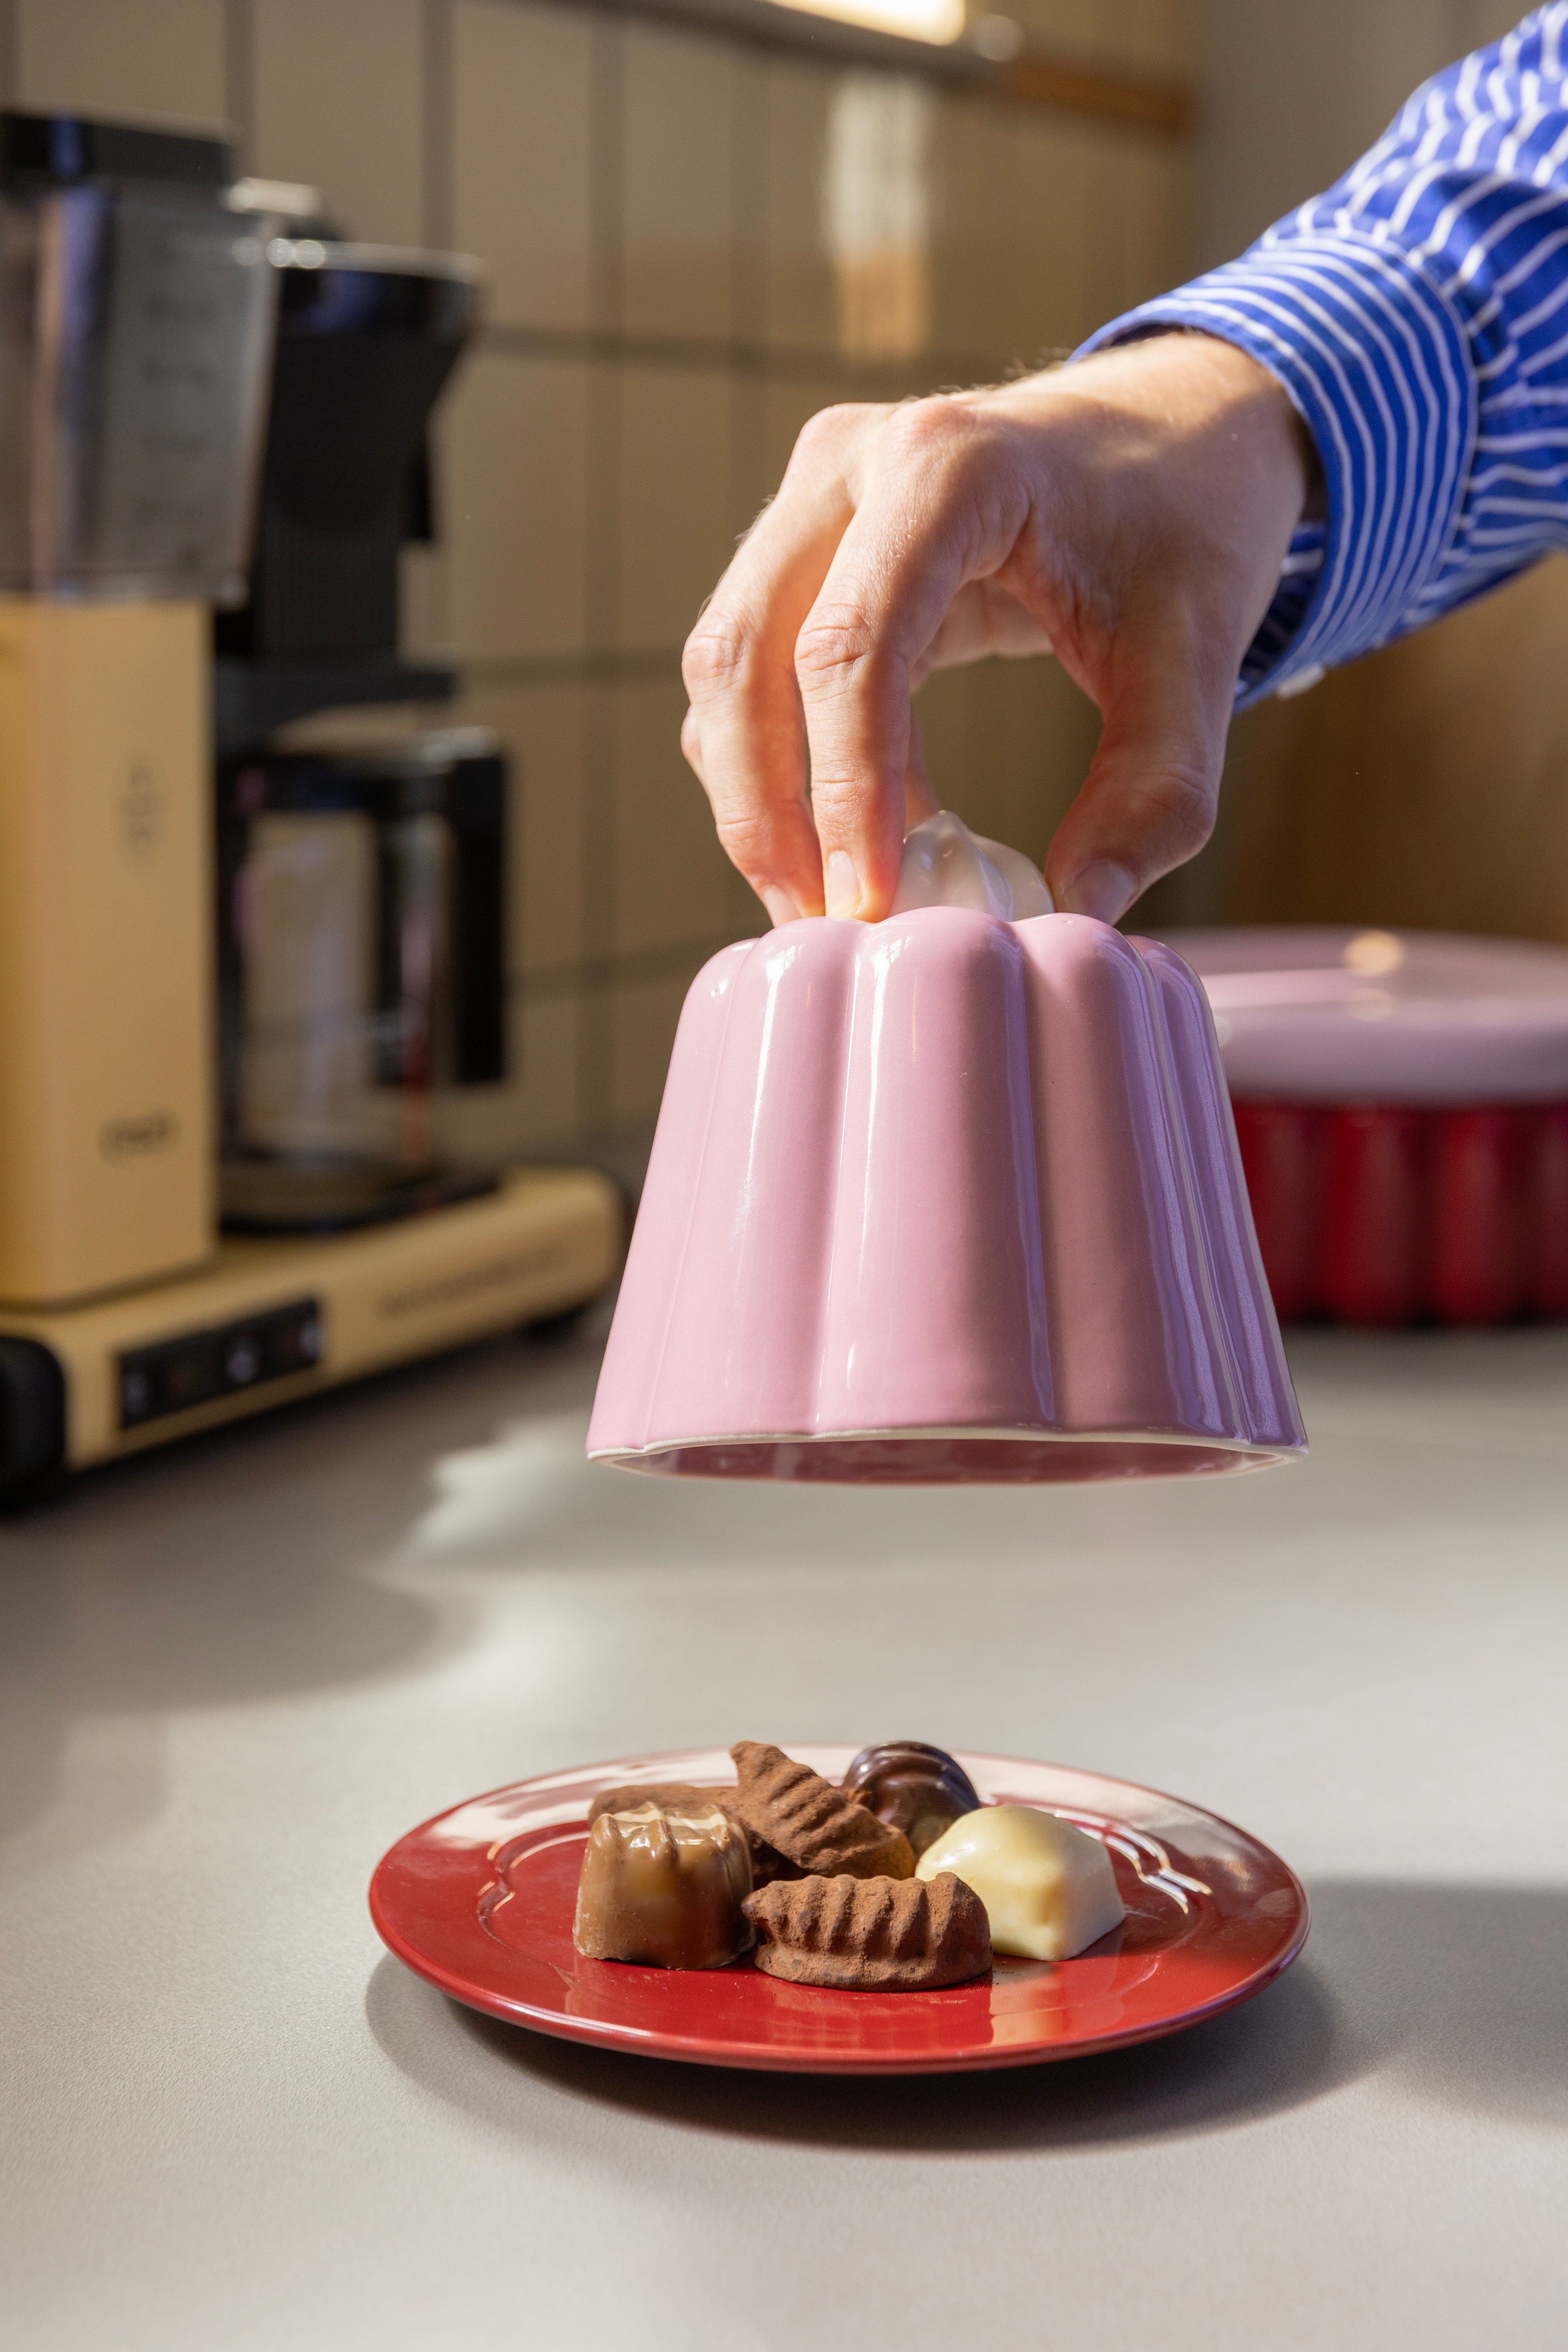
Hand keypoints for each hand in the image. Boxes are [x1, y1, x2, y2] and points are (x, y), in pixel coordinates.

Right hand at [680, 333, 1315, 924]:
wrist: (1174, 429)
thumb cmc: (1185, 522)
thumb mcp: (1199, 653)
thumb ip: (1157, 790)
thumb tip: (1084, 910)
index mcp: (951, 466)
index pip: (851, 648)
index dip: (846, 788)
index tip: (870, 901)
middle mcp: (855, 461)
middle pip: (748, 654)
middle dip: (768, 808)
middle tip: (816, 923)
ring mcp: (817, 493)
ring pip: (726, 664)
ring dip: (756, 794)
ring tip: (819, 900)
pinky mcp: (809, 539)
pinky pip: (755, 665)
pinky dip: (782, 761)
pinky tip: (851, 837)